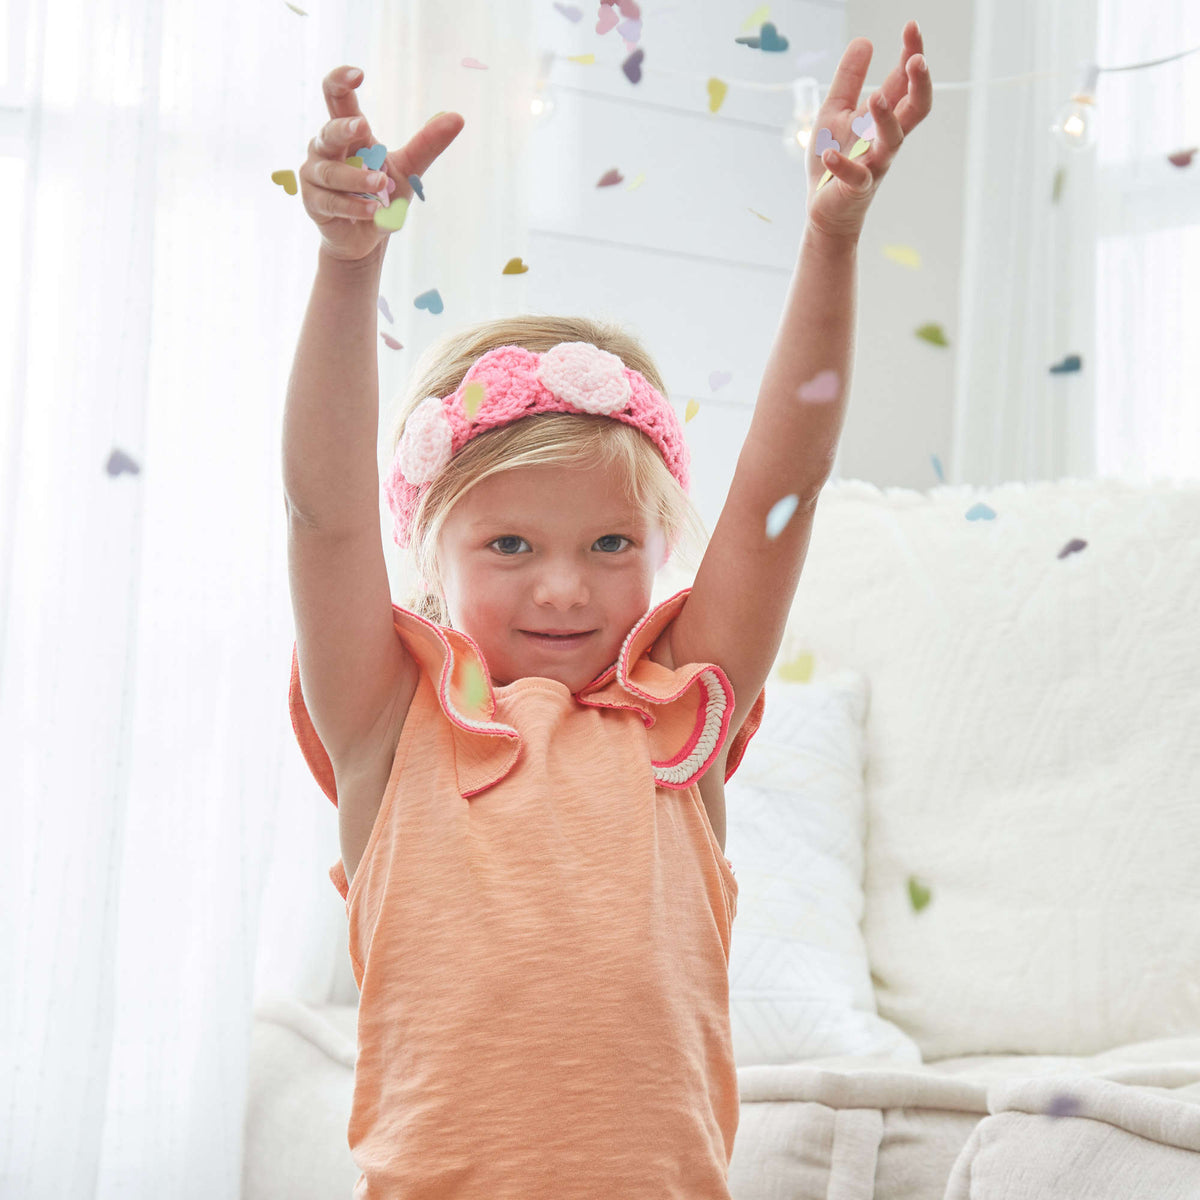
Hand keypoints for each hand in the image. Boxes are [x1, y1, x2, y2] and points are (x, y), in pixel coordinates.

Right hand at [300, 65, 464, 262]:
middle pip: (329, 132)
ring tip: (380, 186)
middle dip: (344, 129)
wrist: (365, 237)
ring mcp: (314, 174)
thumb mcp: (408, 169)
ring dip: (357, 179)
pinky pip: (331, 202)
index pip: (336, 97)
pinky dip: (354, 207)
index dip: (340, 81)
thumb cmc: (382, 196)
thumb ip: (427, 144)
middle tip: (362, 127)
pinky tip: (371, 212)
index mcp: (346, 132)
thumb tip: (457, 117)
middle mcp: (325, 148)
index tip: (358, 74)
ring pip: (332, 172)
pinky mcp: (312, 201)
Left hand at [805, 21, 932, 245]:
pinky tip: (831, 153)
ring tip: (876, 99)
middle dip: (920, 85)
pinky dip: (844, 164)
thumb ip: (849, 79)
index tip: (911, 26)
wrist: (825, 207)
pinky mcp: (856, 187)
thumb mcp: (836, 111)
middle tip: (916, 61)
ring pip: (892, 140)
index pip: (905, 82)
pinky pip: (856, 175)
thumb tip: (865, 40)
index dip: (912, 54)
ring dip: (886, 119)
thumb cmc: (833, 157)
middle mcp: (886, 138)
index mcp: (883, 117)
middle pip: (916, 109)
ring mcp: (874, 163)